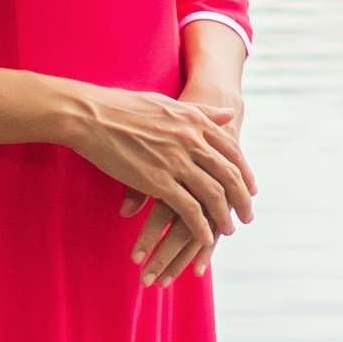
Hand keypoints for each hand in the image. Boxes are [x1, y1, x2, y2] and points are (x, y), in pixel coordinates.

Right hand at [56, 83, 251, 282]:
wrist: (91, 116)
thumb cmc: (124, 107)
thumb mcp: (170, 103)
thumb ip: (202, 112)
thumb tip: (229, 114)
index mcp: (196, 122)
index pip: (232, 153)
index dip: (245, 174)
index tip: (251, 190)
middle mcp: (192, 142)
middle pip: (229, 176)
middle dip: (242, 199)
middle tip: (248, 216)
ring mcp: (177, 162)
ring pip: (214, 195)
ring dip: (224, 217)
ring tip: (229, 231)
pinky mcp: (159, 182)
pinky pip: (190, 210)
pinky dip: (201, 227)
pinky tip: (206, 238)